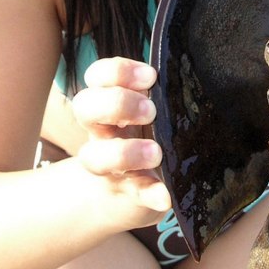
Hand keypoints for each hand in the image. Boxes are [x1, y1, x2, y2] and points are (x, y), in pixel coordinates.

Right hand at [71, 57, 170, 225]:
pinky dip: (150, 195)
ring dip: (124, 153)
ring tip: (155, 153)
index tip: (150, 77)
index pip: (98, 76)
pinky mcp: (129, 193)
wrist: (129, 190)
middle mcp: (103, 132)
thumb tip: (183, 77)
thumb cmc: (148, 136)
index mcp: (112, 104)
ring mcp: (111, 166)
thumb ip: (164, 95)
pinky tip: (165, 196)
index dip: (117, 72)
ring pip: (93, 157)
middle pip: (84, 106)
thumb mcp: (152, 111)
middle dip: (117, 103)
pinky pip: (135, 194)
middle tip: (150, 111)